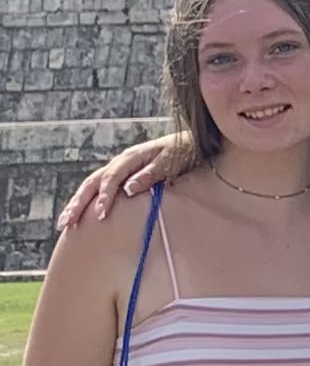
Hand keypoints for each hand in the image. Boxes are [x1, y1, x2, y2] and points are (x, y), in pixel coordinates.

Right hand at [57, 136, 187, 231]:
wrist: (188, 142)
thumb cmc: (182, 152)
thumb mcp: (170, 162)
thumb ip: (150, 174)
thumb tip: (128, 189)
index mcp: (131, 157)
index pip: (111, 178)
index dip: (104, 197)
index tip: (100, 215)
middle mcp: (120, 162)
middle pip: (92, 182)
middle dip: (78, 203)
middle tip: (67, 222)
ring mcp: (118, 168)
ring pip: (91, 186)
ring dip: (76, 204)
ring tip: (64, 223)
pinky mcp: (120, 175)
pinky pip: (98, 188)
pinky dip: (86, 201)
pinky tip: (78, 215)